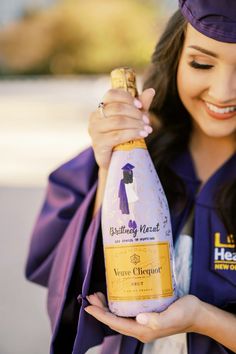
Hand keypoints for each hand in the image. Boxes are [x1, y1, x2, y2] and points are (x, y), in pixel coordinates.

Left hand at [85, 292, 201, 342]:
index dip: (100, 315)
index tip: (88, 307)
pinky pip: (127, 310)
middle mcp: (141, 327)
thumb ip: (157, 319)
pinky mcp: (147, 314)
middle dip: (100, 309)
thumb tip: (139, 318)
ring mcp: (144, 321)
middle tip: (91, 296)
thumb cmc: (186, 313)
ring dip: (107, 306)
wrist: (198, 314)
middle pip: (114, 320)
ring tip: (98, 294)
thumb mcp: (173, 315)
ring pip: (119, 315)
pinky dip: (118, 303)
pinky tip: (117, 293)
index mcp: (144, 330)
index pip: (116, 324)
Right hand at [88, 88, 155, 169]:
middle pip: (117, 108)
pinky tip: (142, 135)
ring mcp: (94, 131)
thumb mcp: (133, 120)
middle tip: (148, 121)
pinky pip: (117, 136)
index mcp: (101, 108)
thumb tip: (151, 91)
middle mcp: (94, 117)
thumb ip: (140, 106)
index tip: (140, 105)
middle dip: (136, 114)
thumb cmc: (123, 139)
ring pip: (118, 121)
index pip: (111, 94)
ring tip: (147, 130)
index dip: (127, 97)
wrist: (116, 162)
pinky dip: (132, 134)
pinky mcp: (98, 144)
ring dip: (136, 124)